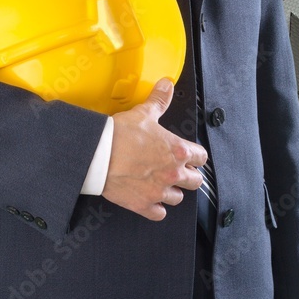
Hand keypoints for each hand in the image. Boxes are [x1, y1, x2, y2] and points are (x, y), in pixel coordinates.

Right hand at [101, 78, 206, 219]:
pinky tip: (151, 199)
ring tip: (162, 183)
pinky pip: (159, 213)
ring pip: (178, 198)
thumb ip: (159, 100)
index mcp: (178, 151)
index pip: (201, 158)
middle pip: (195, 181)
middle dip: (187, 175)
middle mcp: (172, 173)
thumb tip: (166, 84)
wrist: (96, 154)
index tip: (189, 156)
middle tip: (176, 170)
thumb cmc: (119, 134)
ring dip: (172, 191)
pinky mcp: (143, 204)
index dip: (195, 156)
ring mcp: (159, 191)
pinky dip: (156, 208)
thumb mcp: (143, 113)